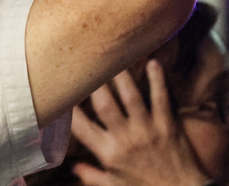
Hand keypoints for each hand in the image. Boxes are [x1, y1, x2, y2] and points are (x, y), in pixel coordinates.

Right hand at [71, 60, 212, 185]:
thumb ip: (92, 175)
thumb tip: (73, 167)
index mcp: (108, 153)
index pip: (80, 127)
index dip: (68, 107)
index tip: (60, 90)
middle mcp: (125, 139)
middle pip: (104, 104)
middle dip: (92, 82)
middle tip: (84, 62)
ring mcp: (147, 130)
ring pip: (130, 96)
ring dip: (120, 75)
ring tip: (111, 55)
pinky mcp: (167, 125)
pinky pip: (161, 98)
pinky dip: (157, 79)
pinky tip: (152, 62)